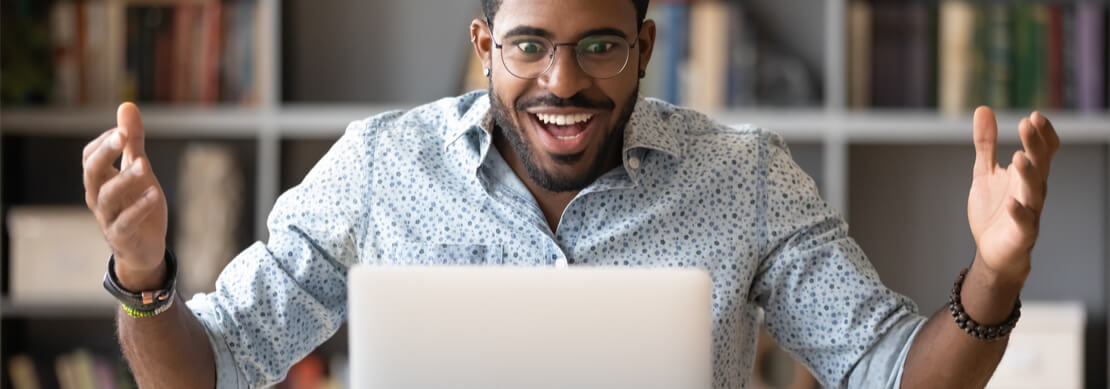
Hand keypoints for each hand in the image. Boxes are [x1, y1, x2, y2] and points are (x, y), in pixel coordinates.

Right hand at [83, 103, 168, 290]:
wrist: (145, 249)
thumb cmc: (138, 205)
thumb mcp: (139, 170)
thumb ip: (133, 142)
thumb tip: (126, 105)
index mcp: (100, 181)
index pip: (90, 157)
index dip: (104, 142)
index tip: (123, 129)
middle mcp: (98, 198)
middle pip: (91, 172)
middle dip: (106, 153)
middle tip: (122, 136)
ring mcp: (108, 218)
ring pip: (107, 197)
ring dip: (125, 179)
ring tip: (144, 165)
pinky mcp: (123, 236)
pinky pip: (125, 222)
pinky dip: (138, 208)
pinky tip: (154, 194)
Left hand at [967, 106, 1058, 283]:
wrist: (992, 250)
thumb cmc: (994, 210)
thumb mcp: (985, 172)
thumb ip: (986, 144)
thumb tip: (983, 109)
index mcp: (1028, 175)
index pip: (1043, 151)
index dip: (1042, 134)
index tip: (1034, 116)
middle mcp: (1033, 191)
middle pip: (1040, 165)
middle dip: (1035, 144)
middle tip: (1029, 123)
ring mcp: (1030, 212)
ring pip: (1035, 191)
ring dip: (1028, 174)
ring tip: (1019, 156)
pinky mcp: (1021, 234)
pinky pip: (1024, 222)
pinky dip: (1018, 212)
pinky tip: (1011, 202)